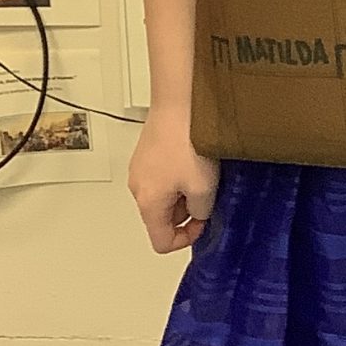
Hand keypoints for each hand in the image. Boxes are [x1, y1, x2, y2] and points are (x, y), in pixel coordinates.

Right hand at [128, 109, 218, 254]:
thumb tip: (198, 211)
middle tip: (207, 193)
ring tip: (202, 171)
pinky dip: (180, 173)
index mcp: (147, 202)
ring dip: (184, 190)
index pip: (161, 242)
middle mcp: (138, 186)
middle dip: (186, 211)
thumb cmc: (188, 142)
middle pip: (162, 217)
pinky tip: (195, 157)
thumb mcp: (204, 188)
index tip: (203, 223)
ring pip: (164, 194)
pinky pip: (164, 174)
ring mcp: (141, 167)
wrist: (181, 104)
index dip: (185, 239)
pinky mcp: (148, 151)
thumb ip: (201, 211)